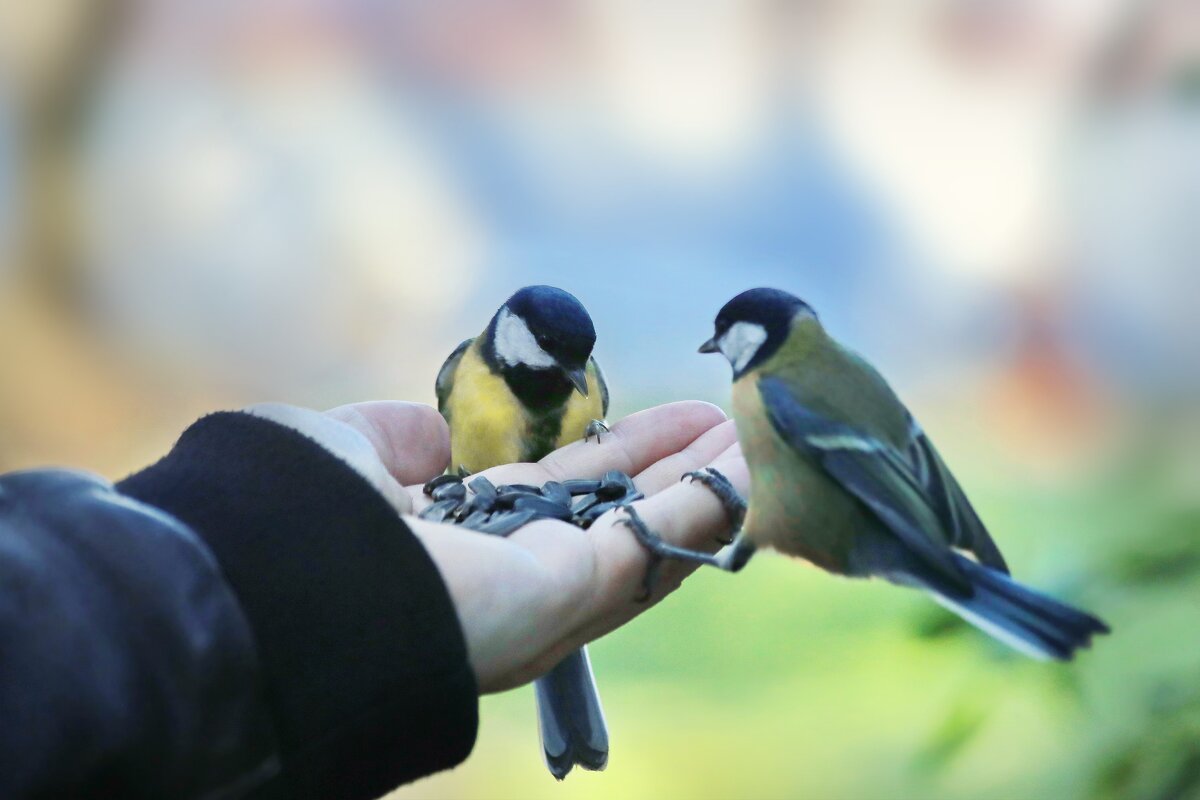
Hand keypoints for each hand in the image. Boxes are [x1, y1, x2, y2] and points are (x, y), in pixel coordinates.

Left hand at [247, 399, 747, 693]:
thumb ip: (393, 442)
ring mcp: (551, 590)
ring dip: (706, 483)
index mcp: (470, 536)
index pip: (564, 488)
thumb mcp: (342, 455)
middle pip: (619, 511)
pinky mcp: (574, 592)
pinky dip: (708, 502)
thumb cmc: (297, 517)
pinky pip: (657, 543)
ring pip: (650, 531)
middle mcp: (517, 570)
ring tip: (756, 435)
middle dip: (676, 466)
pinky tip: (750, 465)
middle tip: (730, 421)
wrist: (278, 586)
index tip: (664, 420)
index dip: (619, 452)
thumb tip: (436, 436)